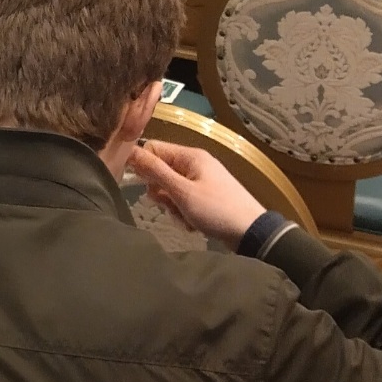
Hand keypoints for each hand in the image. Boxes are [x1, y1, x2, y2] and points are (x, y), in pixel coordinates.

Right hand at [127, 140, 266, 245]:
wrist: (251, 232)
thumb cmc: (216, 209)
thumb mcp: (182, 191)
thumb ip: (155, 171)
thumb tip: (129, 151)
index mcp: (190, 156)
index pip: (153, 149)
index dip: (143, 166)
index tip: (145, 186)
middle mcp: (195, 164)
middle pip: (160, 171)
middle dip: (160, 192)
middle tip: (171, 205)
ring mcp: (201, 181)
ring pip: (170, 189)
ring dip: (172, 206)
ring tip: (186, 217)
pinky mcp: (205, 197)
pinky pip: (183, 200)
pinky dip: (183, 212)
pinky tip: (193, 222)